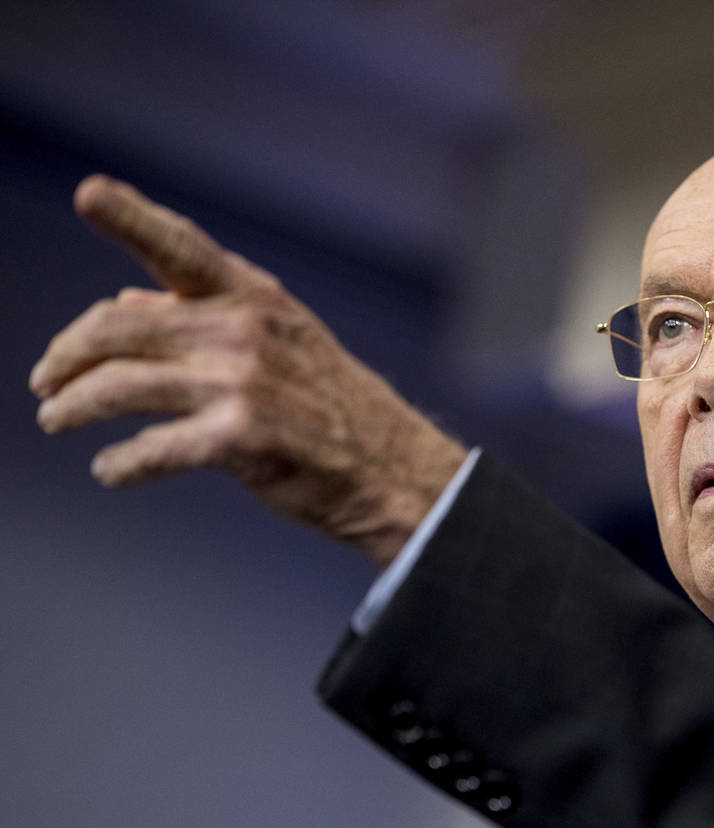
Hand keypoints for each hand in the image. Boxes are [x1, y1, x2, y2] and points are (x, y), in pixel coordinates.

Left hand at [31, 175, 466, 566]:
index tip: (89, 194)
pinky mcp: (240, 440)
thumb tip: (126, 301)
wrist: (389, 468)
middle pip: (117, 328)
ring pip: (118, 388)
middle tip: (45, 380)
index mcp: (254, 297)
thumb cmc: (331, 405)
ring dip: (72, 407)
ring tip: (55, 418)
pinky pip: (149, 449)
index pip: (181, 247)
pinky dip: (118, 463)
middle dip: (65, 355)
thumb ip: (204, 316)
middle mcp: (244, 330)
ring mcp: (242, 383)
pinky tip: (110, 467)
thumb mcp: (283, 340)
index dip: (130, 216)